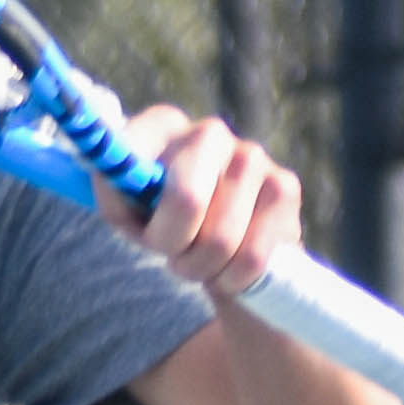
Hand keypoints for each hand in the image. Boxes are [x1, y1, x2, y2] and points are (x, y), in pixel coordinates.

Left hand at [118, 106, 306, 301]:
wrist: (218, 244)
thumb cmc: (162, 222)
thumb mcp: (128, 214)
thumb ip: (117, 196)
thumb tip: (119, 185)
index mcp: (161, 126)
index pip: (137, 165)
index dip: (135, 217)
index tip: (140, 231)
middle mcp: (208, 131)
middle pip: (186, 203)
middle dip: (174, 246)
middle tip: (172, 255)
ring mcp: (252, 154)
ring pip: (221, 239)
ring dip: (203, 268)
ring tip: (198, 262)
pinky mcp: (285, 186)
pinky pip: (253, 256)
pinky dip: (233, 278)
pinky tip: (227, 270)